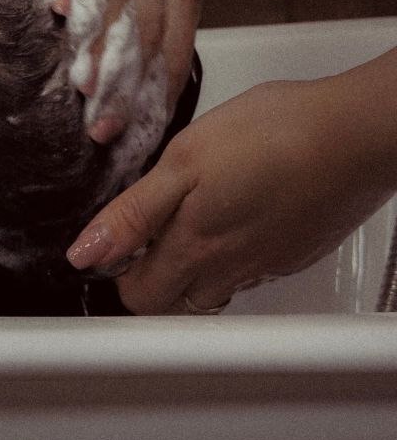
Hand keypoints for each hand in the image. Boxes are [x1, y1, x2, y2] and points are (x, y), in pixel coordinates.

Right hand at [48, 0, 200, 141]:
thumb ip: (169, 39)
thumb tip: (155, 108)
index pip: (172, 43)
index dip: (154, 88)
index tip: (131, 130)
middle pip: (140, 27)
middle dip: (121, 80)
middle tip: (101, 125)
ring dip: (96, 42)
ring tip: (82, 83)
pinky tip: (56, 9)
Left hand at [65, 72, 396, 313]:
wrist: (354, 134)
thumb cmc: (272, 135)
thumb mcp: (183, 160)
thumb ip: (134, 212)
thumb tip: (86, 253)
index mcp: (195, 247)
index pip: (139, 297)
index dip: (116, 273)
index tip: (110, 244)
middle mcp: (231, 269)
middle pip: (174, 305)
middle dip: (148, 282)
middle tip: (140, 240)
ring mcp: (267, 265)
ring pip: (214, 293)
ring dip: (189, 276)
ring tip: (182, 231)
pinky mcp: (295, 252)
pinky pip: (250, 273)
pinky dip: (230, 259)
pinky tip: (233, 219)